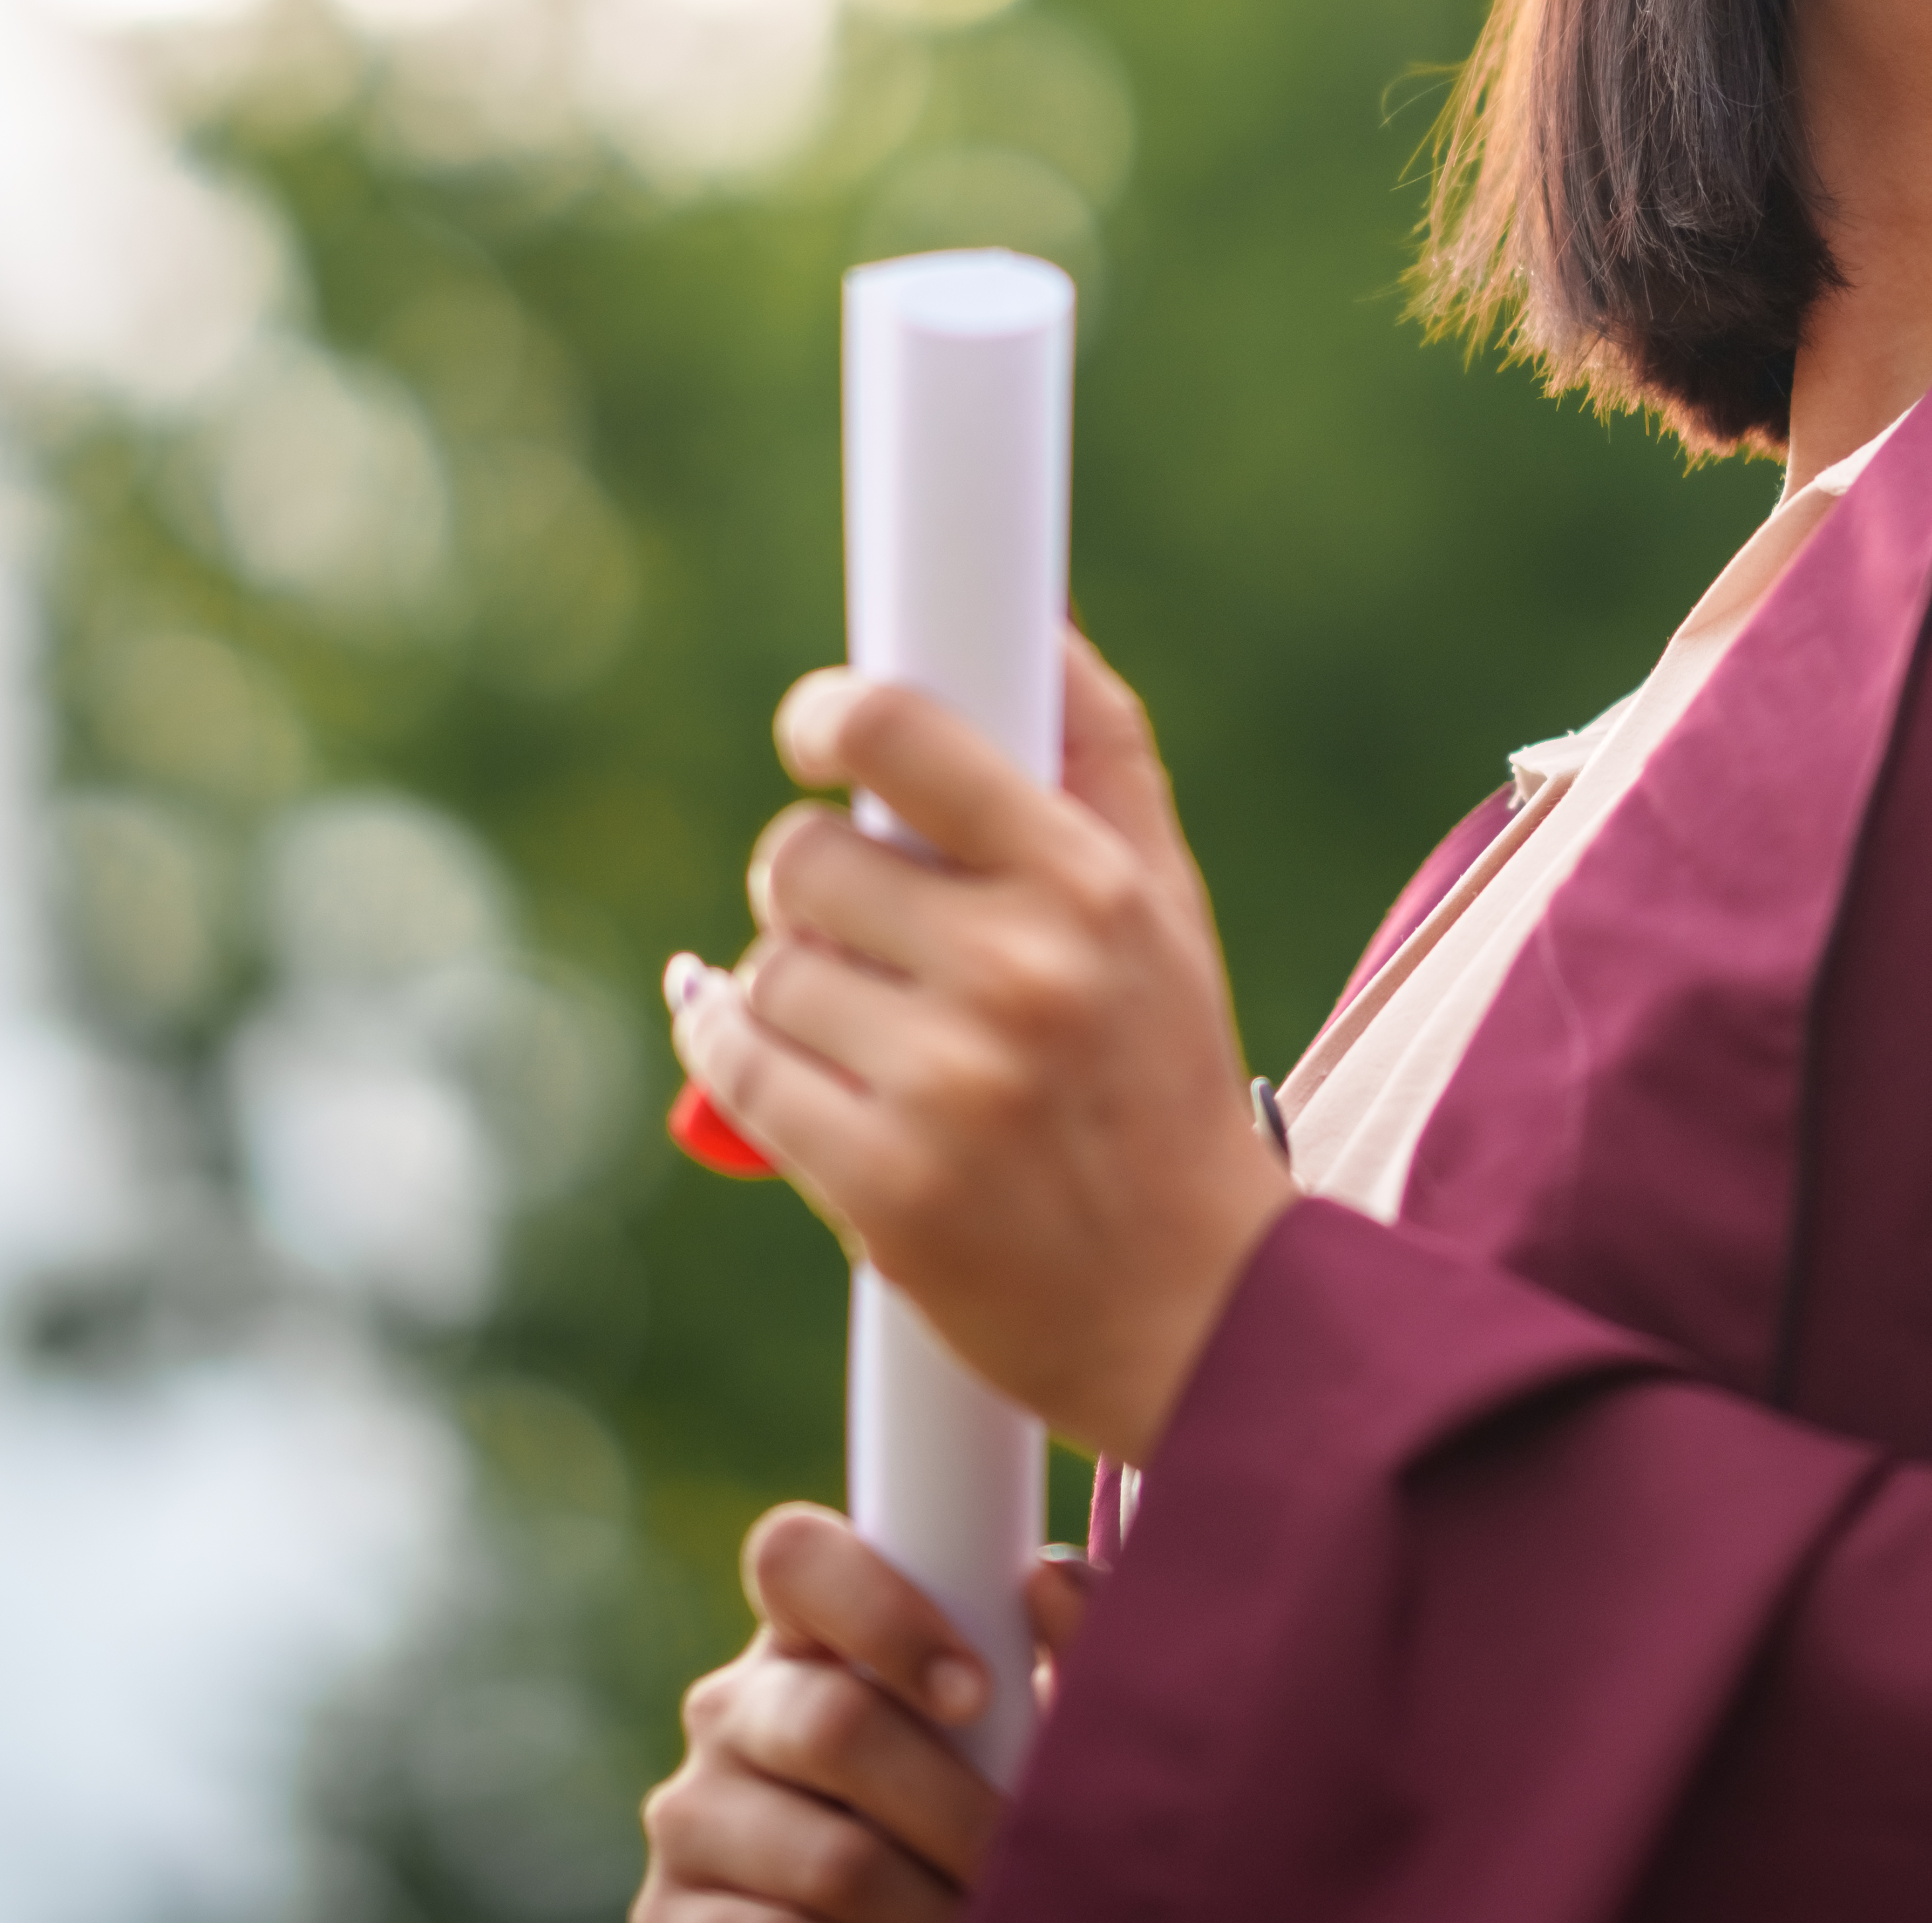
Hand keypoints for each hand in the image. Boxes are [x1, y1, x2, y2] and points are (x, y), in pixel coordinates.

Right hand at [634, 1505, 1090, 1922]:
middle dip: (959, 1806)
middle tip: (1022, 1853)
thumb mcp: (1022, 1721)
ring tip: (991, 1912)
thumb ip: (1066, 1637)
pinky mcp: (672, 1920)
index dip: (884, 1613)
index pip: (793, 1556)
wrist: (906, 1915)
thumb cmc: (979, 1809)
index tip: (976, 1692)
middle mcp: (731, 1712)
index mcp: (807, 1636)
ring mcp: (690, 1819)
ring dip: (935, 1905)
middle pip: (835, 1726)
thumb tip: (1044, 1581)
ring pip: (833, 1861)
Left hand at [669, 632, 1295, 1462]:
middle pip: (805, 857)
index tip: (816, 735)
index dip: (830, 716)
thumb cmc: (1165, 1084)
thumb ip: (1097, 760)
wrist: (1198, 1313)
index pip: (901, 734)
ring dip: (788, 990)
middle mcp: (1022, 974)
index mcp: (1090, 886)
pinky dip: (733, 1058)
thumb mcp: (1165, 909)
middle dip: (814, 887)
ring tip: (868, 1033)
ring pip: (763, 972)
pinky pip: (738, 1075)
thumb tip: (1035, 618)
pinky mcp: (884, 1193)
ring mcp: (950, 1088)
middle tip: (864, 930)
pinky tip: (774, 1065)